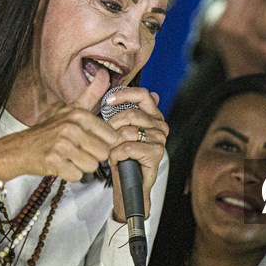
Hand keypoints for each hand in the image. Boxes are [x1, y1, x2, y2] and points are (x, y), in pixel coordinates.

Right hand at [0, 71, 118, 183]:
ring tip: (70, 157)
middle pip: (103, 153)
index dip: (103, 142)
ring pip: (92, 166)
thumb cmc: (50, 130)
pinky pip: (77, 175)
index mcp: (79, 114)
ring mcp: (62, 144)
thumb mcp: (71, 109)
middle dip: (93, 156)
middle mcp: (71, 127)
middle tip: (78, 150)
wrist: (21, 148)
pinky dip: (71, 174)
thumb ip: (91, 94)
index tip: (90, 141)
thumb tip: (105, 73)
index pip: (111, 137)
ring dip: (82, 166)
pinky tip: (63, 165)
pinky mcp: (54, 161)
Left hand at [101, 86, 168, 221]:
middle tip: (106, 137)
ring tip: (111, 151)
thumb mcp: (119, 130)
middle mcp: (160, 125)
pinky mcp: (156, 153)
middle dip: (112, 125)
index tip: (107, 101)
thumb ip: (121, 108)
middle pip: (130, 114)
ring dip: (113, 143)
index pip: (142, 94)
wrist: (128, 184)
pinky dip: (116, 154)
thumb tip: (115, 82)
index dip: (124, 94)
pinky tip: (116, 159)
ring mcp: (160, 139)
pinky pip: (128, 147)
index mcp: (153, 115)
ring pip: (127, 132)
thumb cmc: (123, 156)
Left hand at [210, 0, 265, 75]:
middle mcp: (228, 25)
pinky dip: (235, 4)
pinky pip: (225, 7)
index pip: (249, 0)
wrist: (240, 74)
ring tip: (252, 1)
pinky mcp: (217, 26)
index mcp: (242, 29)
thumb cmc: (258, 62)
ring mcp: (220, 25)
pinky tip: (244, 9)